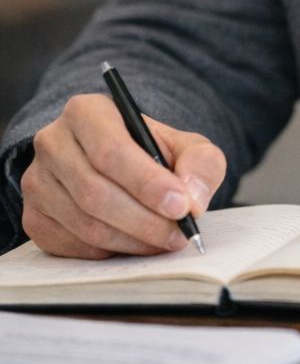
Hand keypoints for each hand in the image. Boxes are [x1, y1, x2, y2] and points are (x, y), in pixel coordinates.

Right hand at [22, 95, 225, 257]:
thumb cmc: (153, 153)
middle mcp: (52, 142)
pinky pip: (71, 245)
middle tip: (179, 234)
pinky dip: (109, 252)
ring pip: (84, 223)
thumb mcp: (186, 146)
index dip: (147, 183)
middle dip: (144, 220)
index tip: (181, 206)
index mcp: (86, 112)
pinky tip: (135, 244)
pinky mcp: (34, 217)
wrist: (120, 165)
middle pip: (95, 192)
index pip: (111, 151)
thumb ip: (200, 164)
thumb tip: (193, 198)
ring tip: (165, 241)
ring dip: (131, 240)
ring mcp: (37, 181)